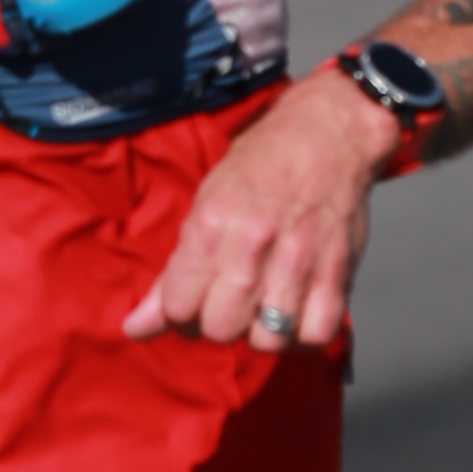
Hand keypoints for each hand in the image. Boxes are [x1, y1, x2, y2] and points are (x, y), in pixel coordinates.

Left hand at [122, 71, 388, 358]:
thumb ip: (174, 272)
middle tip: (229, 303)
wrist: (327, 132)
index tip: (193, 300)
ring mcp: (298, 260)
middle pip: (220, 328)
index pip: (178, 307)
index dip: (181, 312)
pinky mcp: (337, 271)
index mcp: (211, 224)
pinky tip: (298, 312)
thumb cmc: (260, 166)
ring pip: (267, 339)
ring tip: (264, 308)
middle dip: (218, 324)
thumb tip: (136, 327)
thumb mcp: (206, 204)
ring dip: (261, 332)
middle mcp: (252, 244)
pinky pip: (315, 334)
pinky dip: (305, 334)